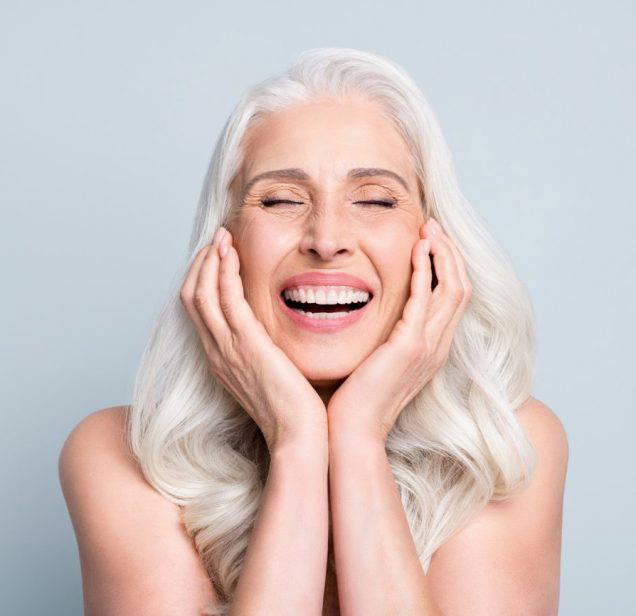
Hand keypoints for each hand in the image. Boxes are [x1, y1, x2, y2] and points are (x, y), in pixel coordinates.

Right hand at [180, 226, 326, 451]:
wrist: (298, 436)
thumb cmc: (293, 409)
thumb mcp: (270, 375)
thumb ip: (263, 352)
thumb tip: (272, 335)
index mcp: (222, 359)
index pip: (200, 311)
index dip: (204, 279)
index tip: (219, 256)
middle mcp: (217, 352)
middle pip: (192, 297)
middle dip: (202, 264)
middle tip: (217, 239)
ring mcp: (227, 349)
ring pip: (202, 293)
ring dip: (210, 260)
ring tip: (222, 236)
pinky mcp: (245, 345)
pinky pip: (226, 300)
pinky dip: (224, 272)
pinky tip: (232, 253)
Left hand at [327, 217, 472, 443]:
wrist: (353, 432)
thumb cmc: (358, 398)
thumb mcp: (379, 362)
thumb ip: (387, 338)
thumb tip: (378, 316)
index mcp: (432, 349)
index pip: (453, 298)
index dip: (447, 266)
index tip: (431, 241)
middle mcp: (437, 346)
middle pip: (461, 287)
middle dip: (450, 253)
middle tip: (433, 226)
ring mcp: (428, 347)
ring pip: (452, 288)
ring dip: (443, 254)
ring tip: (429, 229)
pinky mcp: (410, 346)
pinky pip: (425, 298)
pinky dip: (424, 269)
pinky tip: (417, 248)